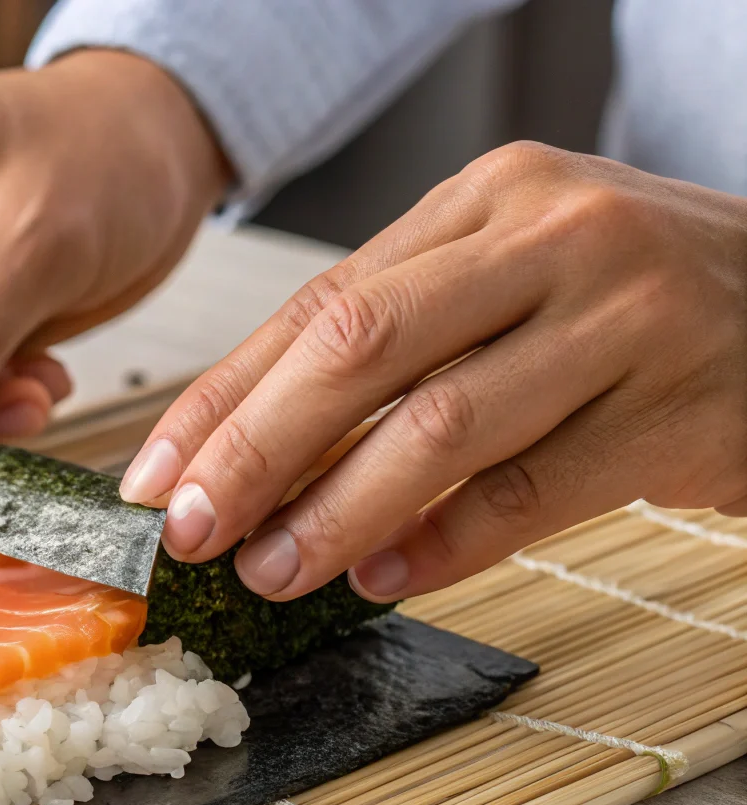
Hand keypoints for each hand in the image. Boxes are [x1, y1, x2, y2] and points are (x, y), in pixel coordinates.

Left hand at [122, 142, 746, 601]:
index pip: (319, 305)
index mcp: (486, 199)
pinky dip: (448, 542)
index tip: (153, 480)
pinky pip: (535, 489)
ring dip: (339, 509)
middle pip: (361, 345)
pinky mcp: (679, 407)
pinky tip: (385, 577)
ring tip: (273, 571)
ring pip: (443, 423)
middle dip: (255, 448)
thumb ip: (396, 351)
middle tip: (190, 531)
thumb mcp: (509, 283)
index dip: (223, 401)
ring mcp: (623, 317)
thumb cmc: (628, 303)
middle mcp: (551, 238)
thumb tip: (254, 465)